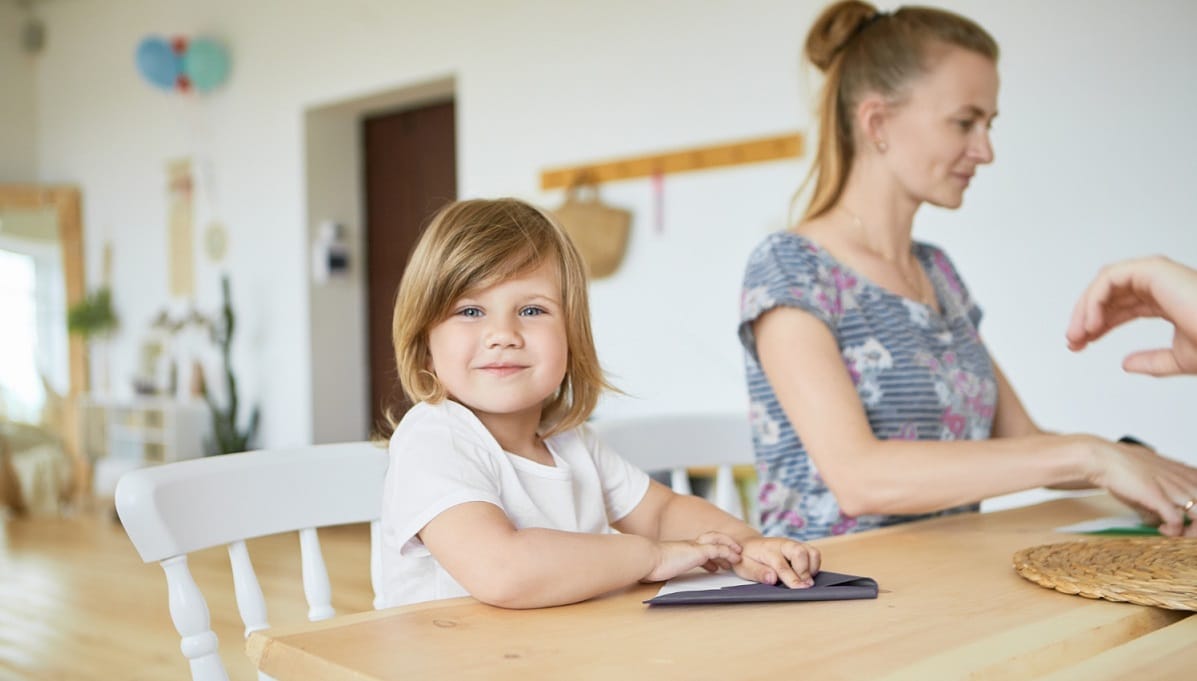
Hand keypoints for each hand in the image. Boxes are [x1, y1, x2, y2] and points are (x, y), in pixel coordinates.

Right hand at [643, 532, 742, 582]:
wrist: (648, 559)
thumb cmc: (650, 566)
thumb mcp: (662, 567)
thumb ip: (665, 569)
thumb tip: (659, 577)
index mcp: (682, 549)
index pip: (700, 547)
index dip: (711, 555)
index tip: (716, 565)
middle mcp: (690, 545)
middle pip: (712, 537)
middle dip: (724, 543)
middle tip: (734, 553)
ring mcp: (695, 546)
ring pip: (718, 540)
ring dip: (730, 546)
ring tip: (739, 555)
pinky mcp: (699, 551)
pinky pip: (719, 549)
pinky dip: (729, 553)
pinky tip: (735, 559)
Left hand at [732, 536, 821, 588]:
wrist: (749, 545)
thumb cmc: (747, 558)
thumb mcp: (745, 567)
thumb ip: (758, 573)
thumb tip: (773, 579)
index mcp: (767, 550)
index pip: (782, 565)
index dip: (792, 579)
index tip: (800, 589)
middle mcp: (783, 544)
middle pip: (801, 552)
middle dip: (805, 571)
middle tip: (803, 586)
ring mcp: (794, 544)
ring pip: (812, 552)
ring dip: (812, 568)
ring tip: (804, 580)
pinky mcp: (801, 547)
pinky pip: (814, 554)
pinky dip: (814, 566)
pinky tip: (805, 575)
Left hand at [1066, 256, 1196, 375]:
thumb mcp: (1178, 359)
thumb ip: (1151, 361)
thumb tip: (1125, 365)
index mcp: (1165, 300)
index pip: (1121, 307)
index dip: (1098, 325)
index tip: (1081, 344)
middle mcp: (1159, 284)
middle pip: (1109, 295)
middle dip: (1085, 318)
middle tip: (1072, 342)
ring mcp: (1156, 274)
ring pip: (1105, 285)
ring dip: (1085, 309)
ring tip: (1077, 336)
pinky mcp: (1152, 269)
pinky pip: (1109, 280)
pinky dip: (1094, 300)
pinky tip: (1090, 325)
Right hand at [1084, 437, 1196, 536]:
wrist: (1103, 458)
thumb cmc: (1122, 464)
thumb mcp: (1151, 470)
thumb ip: (1163, 486)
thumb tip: (1161, 503)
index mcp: (1183, 472)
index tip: (1188, 518)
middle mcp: (1182, 480)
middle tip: (1186, 530)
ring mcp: (1172, 489)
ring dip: (1192, 531)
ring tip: (1178, 534)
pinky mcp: (1158, 498)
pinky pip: (1177, 521)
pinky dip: (1173, 531)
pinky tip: (1163, 530)